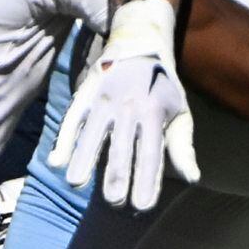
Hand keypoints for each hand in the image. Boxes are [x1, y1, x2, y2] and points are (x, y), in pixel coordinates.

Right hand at [51, 0, 199, 211]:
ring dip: (84, 159)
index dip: (146, 182)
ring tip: (76, 184)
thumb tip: (192, 179)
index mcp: (154, 113)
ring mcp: (104, 100)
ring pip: (92, 134)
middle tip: (113, 202)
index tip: (141, 207)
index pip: (150, 155)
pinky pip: (72, 120)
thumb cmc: (163, 87)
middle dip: (117, 176)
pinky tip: (56, 162)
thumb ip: (182, 147)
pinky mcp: (86, 94)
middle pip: (121, 147)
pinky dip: (63, 140)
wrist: (140, 42)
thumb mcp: (180, 112)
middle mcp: (129, 107)